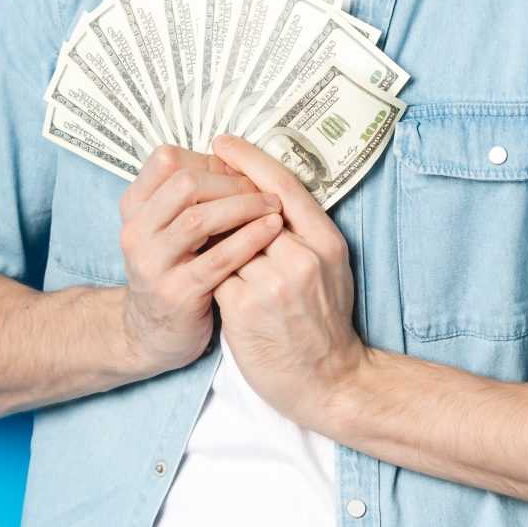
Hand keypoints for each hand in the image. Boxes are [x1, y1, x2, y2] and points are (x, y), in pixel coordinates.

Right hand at [116, 145, 283, 375]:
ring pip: (199, 218)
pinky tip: (272, 231)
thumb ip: (196, 197)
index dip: (209, 159)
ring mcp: (152, 264)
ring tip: (274, 208)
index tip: (240, 170)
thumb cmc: (176, 270)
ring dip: (244, 207)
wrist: (154, 333)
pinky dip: (249, 240)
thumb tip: (241, 161)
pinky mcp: (176, 294)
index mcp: (135, 207)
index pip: (166, 160)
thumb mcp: (173, 228)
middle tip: (265, 191)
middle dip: (232, 182)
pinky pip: (217, 259)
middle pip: (184, 184)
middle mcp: (136, 231)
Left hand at [208, 132, 369, 430]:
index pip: (284, 187)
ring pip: (227, 242)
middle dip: (221, 205)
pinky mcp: (245, 308)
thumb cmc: (326, 325)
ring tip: (200, 244)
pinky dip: (210, 275)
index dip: (250, 160)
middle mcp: (302, 258)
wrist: (329, 382)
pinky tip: (207, 280)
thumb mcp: (331, 269)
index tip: (224, 143)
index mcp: (326, 243)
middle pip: (248, 212)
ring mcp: (273, 283)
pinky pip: (216, 274)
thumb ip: (304, 233)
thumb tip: (267, 197)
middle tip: (195, 188)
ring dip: (214, 245)